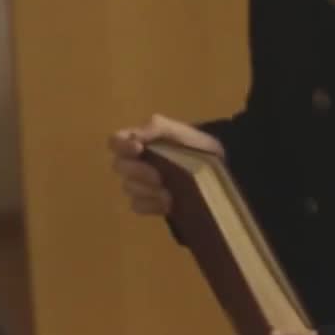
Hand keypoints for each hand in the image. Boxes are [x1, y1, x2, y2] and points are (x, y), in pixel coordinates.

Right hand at [107, 114, 223, 215]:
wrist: (220, 165)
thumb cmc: (195, 144)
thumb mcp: (178, 130)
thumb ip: (155, 128)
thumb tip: (132, 137)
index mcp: (137, 142)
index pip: (115, 142)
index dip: (121, 146)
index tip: (138, 149)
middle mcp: (135, 163)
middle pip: (120, 168)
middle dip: (138, 172)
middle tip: (158, 177)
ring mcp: (141, 184)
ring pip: (129, 188)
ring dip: (147, 191)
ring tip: (168, 193)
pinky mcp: (150, 203)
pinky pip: (138, 206)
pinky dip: (152, 206)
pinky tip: (168, 204)